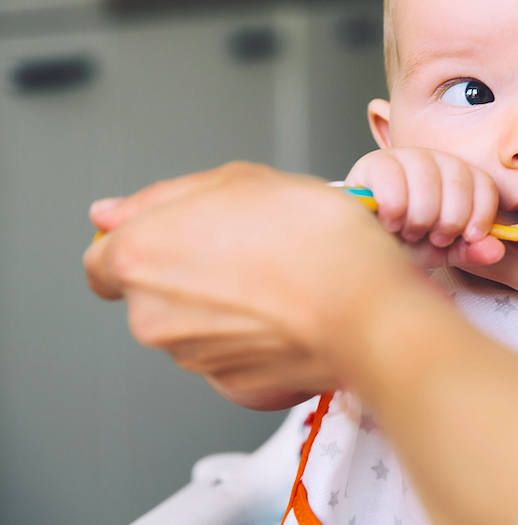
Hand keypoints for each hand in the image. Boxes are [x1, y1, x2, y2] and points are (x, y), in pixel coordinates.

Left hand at [84, 162, 517, 524]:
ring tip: (284, 277)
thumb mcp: (241, 179)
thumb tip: (110, 215)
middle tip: (252, 247)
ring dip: (230, 306)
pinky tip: (294, 313)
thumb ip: (165, 197)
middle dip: (194, 273)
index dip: (144, 245)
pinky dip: (259, 341)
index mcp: (142, 257)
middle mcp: (153, 315)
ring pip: (199, 328)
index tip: (178, 239)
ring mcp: (195, 358)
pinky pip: (237, 359)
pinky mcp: (236, 388)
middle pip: (156, 293)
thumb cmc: (314, 236)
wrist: (366, 304)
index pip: (102, 261)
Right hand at [345, 148, 504, 269]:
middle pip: (458, 182)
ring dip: (420, 217)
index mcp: (459, 176)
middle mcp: (435, 159)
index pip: (484, 184)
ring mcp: (405, 156)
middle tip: (432, 237)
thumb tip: (496, 250)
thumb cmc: (407, 243)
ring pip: (427, 180)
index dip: (481, 214)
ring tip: (409, 231)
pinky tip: (390, 223)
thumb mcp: (443, 251)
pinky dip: (395, 209)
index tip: (468, 237)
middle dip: (448, 221)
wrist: (366, 245)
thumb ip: (470, 250)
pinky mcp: (374, 163)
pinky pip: (392, 179)